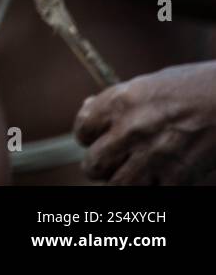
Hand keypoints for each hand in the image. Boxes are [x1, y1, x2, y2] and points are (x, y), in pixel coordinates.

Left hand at [74, 62, 215, 184]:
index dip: (88, 135)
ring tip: (132, 171)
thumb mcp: (147, 84)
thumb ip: (117, 100)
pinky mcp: (178, 176)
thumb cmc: (193, 86)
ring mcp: (154, 156)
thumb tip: (90, 108)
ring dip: (123, 180)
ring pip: (118, 185)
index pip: (82, 129)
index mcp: (121, 102)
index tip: (96, 137)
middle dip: (99, 164)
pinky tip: (161, 174)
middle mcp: (132, 130)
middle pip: (94, 164)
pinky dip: (154, 186)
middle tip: (109, 161)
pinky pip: (152, 191)